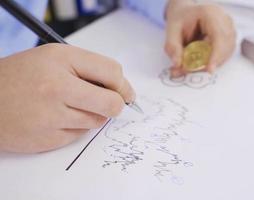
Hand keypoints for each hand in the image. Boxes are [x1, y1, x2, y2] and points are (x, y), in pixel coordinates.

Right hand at [0, 44, 134, 152]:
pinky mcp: (47, 139)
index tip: (126, 93)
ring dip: (92, 115)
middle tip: (110, 104)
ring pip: (97, 121)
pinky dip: (74, 128)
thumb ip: (88, 68)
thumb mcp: (54, 58)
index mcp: (61, 60)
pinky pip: (79, 135)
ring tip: (69, 106)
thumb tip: (121, 89)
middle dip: (116, 105)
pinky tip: (55, 119)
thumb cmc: (21, 76)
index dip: (124, 85)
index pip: (112, 72)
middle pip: (112, 103)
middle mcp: (57, 87)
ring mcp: (51, 116)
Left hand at [165, 0, 236, 76]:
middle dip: (211, 62)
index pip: (219, 36)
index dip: (216, 54)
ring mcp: (229, 29)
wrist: (186, 14)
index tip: (210, 70)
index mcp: (210, 14)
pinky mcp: (229, 38)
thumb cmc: (180, 20)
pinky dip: (214, 61)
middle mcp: (224, 20)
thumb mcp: (171, 31)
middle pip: (226, 46)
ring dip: (212, 63)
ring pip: (227, 52)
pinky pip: (225, 54)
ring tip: (193, 67)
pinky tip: (202, 62)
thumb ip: (173, 47)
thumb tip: (178, 64)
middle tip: (193, 71)